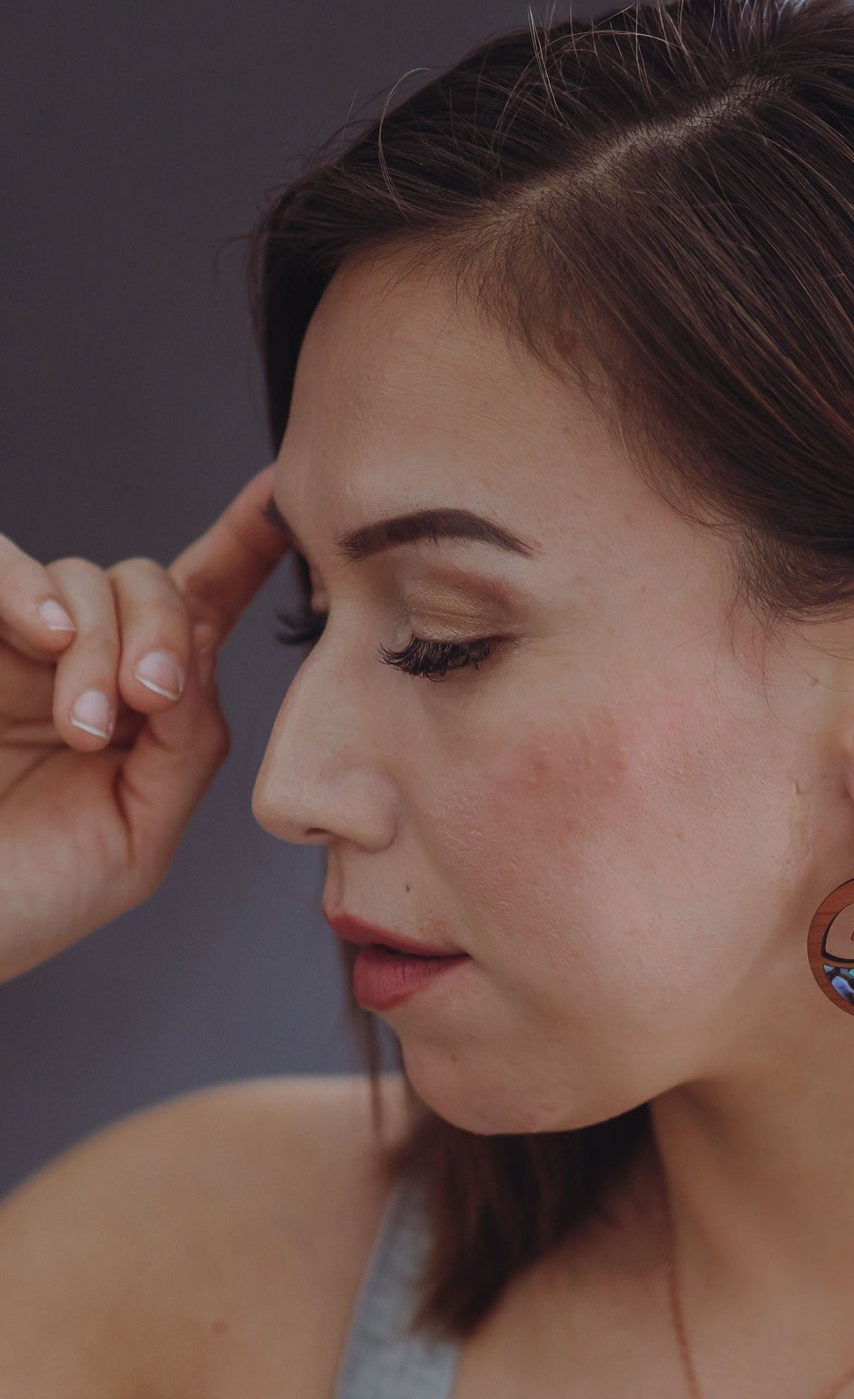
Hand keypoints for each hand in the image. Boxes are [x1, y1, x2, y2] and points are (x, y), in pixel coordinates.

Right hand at [0, 465, 289, 982]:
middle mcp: (78, 665)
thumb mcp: (135, 838)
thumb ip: (186, 749)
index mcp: (137, 711)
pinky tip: (46, 637)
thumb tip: (198, 659)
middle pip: (150, 585)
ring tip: (86, 725)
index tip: (281, 498)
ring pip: (81, 578)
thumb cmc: (23, 899)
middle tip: (148, 703)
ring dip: (102, 639)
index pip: (200, 611)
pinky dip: (22, 584)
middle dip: (165, 631)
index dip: (244, 549)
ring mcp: (9, 650)